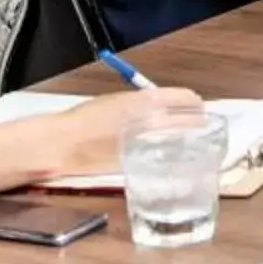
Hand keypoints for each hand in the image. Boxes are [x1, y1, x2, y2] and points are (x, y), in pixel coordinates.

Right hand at [33, 87, 201, 178]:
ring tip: (185, 144)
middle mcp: (154, 122)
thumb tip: (165, 106)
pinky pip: (168, 160)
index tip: (195, 109)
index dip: (194, 104)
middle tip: (195, 128)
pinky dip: (172, 159)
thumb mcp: (120, 100)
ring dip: (189, 142)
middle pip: (194, 122)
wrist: (65, 143)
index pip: (188, 99)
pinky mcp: (143, 164)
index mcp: (148, 101)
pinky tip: (167, 159)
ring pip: (185, 143)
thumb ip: (146, 103)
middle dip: (197, 124)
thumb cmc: (87, 117)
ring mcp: (150, 145)